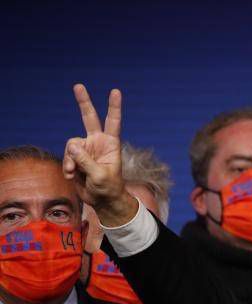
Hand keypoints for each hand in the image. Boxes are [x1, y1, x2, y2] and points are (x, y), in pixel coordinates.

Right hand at [63, 84, 137, 226]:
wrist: (102, 200)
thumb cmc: (108, 188)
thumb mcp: (100, 176)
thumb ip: (86, 161)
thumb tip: (72, 146)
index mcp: (111, 144)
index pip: (113, 122)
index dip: (114, 107)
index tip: (115, 91)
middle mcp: (98, 142)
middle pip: (89, 118)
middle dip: (84, 102)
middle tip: (78, 86)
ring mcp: (86, 149)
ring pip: (71, 144)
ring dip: (70, 159)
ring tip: (74, 172)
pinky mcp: (76, 157)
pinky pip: (66, 156)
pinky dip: (67, 166)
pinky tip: (72, 175)